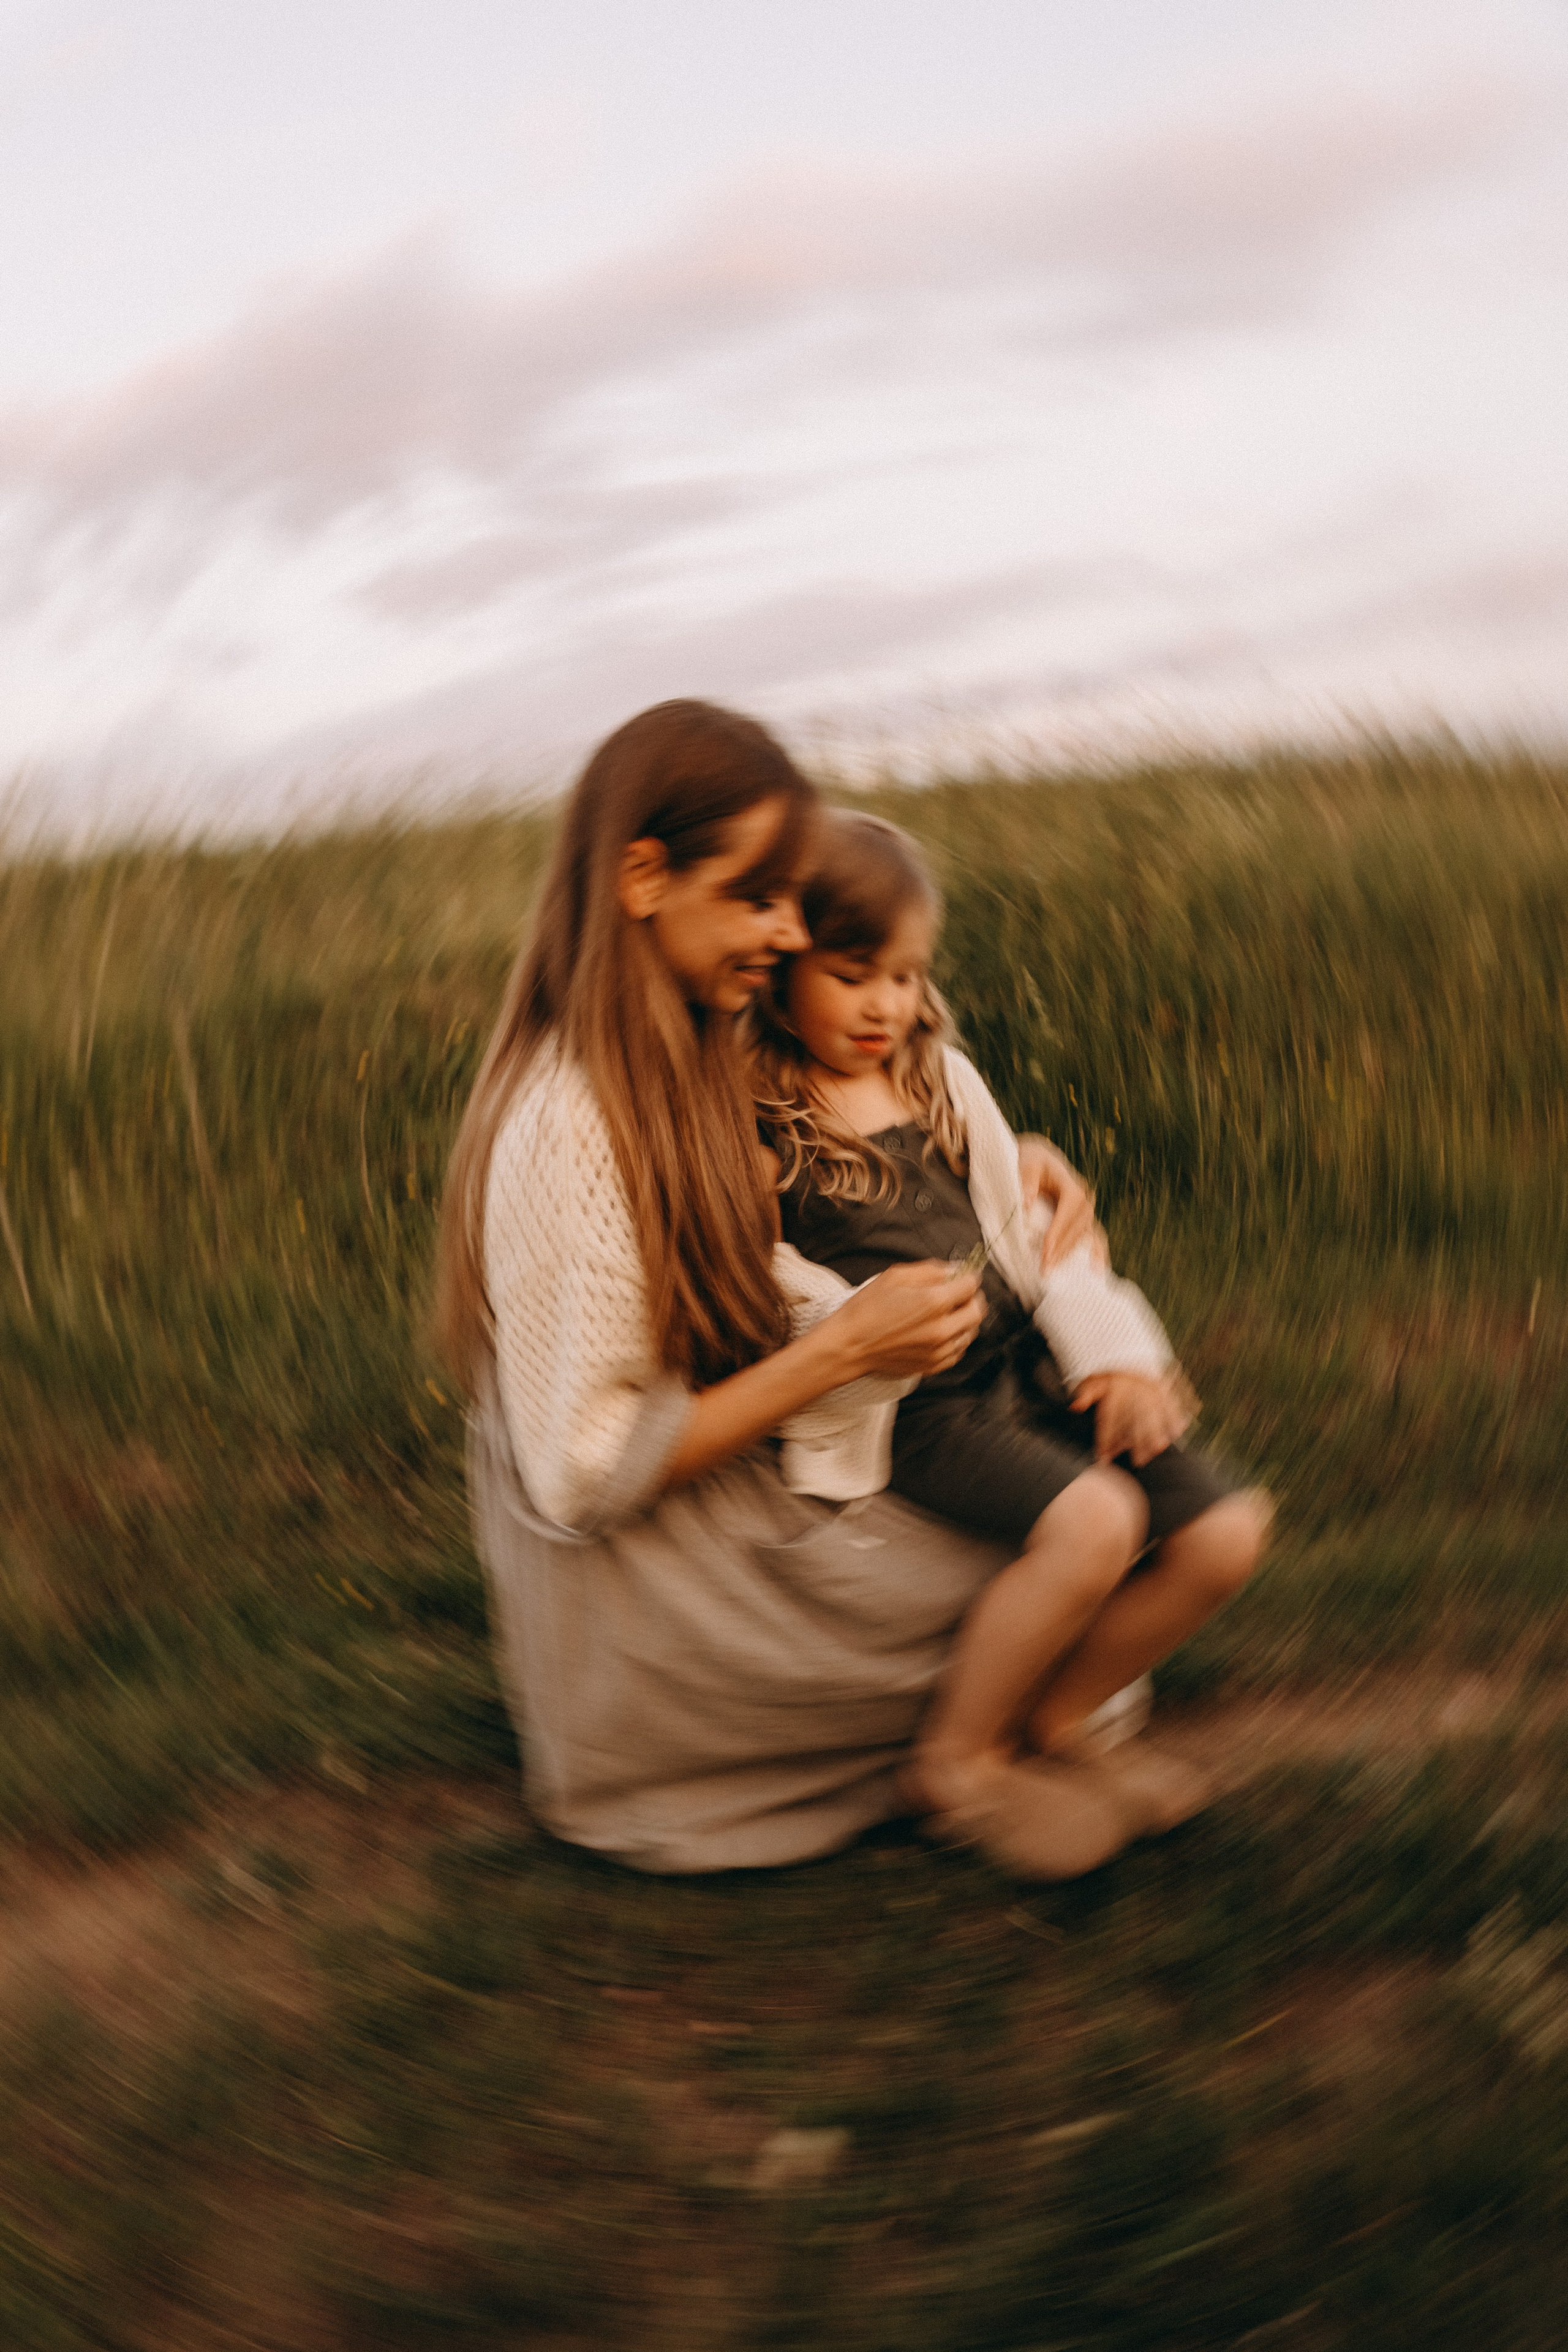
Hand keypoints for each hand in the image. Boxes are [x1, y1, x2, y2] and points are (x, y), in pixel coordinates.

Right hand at [833, 1261, 983, 1381]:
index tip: (963, 1277)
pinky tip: (940, 1332)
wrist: (849, 1346)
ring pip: (970, 1333)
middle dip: (971, 1299)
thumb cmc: (866, 1309)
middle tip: (958, 1294)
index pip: (970, 1287)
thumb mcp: (894, 1277)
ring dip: (964, 1320)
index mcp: (933, 1303)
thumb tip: (954, 1270)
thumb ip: (929, 1271)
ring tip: (946, 1314)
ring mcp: (938, 1351)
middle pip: (977, 1312)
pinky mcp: (932, 1366)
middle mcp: (941, 1329)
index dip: (968, 1278)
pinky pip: (958, 1352)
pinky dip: (955, 1340)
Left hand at [1017, 1137, 1104, 1270]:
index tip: (1046, 1249)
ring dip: (1072, 1254)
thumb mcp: (1026, 1163)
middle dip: (1062, 1248)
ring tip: (1057, 1272)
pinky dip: (1096, 1254)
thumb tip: (1027, 1202)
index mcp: (1071, 1183)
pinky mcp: (1084, 1220)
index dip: (1059, 1230)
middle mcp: (1085, 1198)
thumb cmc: (1030, 1162)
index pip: (1068, 1208)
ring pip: (1085, 1235)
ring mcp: (1087, 1210)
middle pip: (1078, 1226)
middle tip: (1046, 1267)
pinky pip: (1094, 1238)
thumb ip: (1027, 1180)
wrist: (1039, 1160)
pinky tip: (1097, 1272)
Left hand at [1070, 1369, 1194, 1465]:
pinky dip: (1177, 1416)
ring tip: (1158, 1450)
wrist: (1130, 1354)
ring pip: (1157, 1412)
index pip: (1110, 1416)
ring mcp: (1154, 1386)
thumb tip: (1075, 1407)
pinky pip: (1173, 1402)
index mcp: (1116, 1387)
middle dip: (1138, 1440)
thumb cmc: (1109, 1377)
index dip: (1106, 1438)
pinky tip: (1177, 1432)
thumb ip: (1085, 1394)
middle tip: (1137, 1461)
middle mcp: (1137, 1387)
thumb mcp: (1093, 1381)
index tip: (1103, 1457)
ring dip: (1159, 1432)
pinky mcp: (1168, 1386)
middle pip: (1137, 1416)